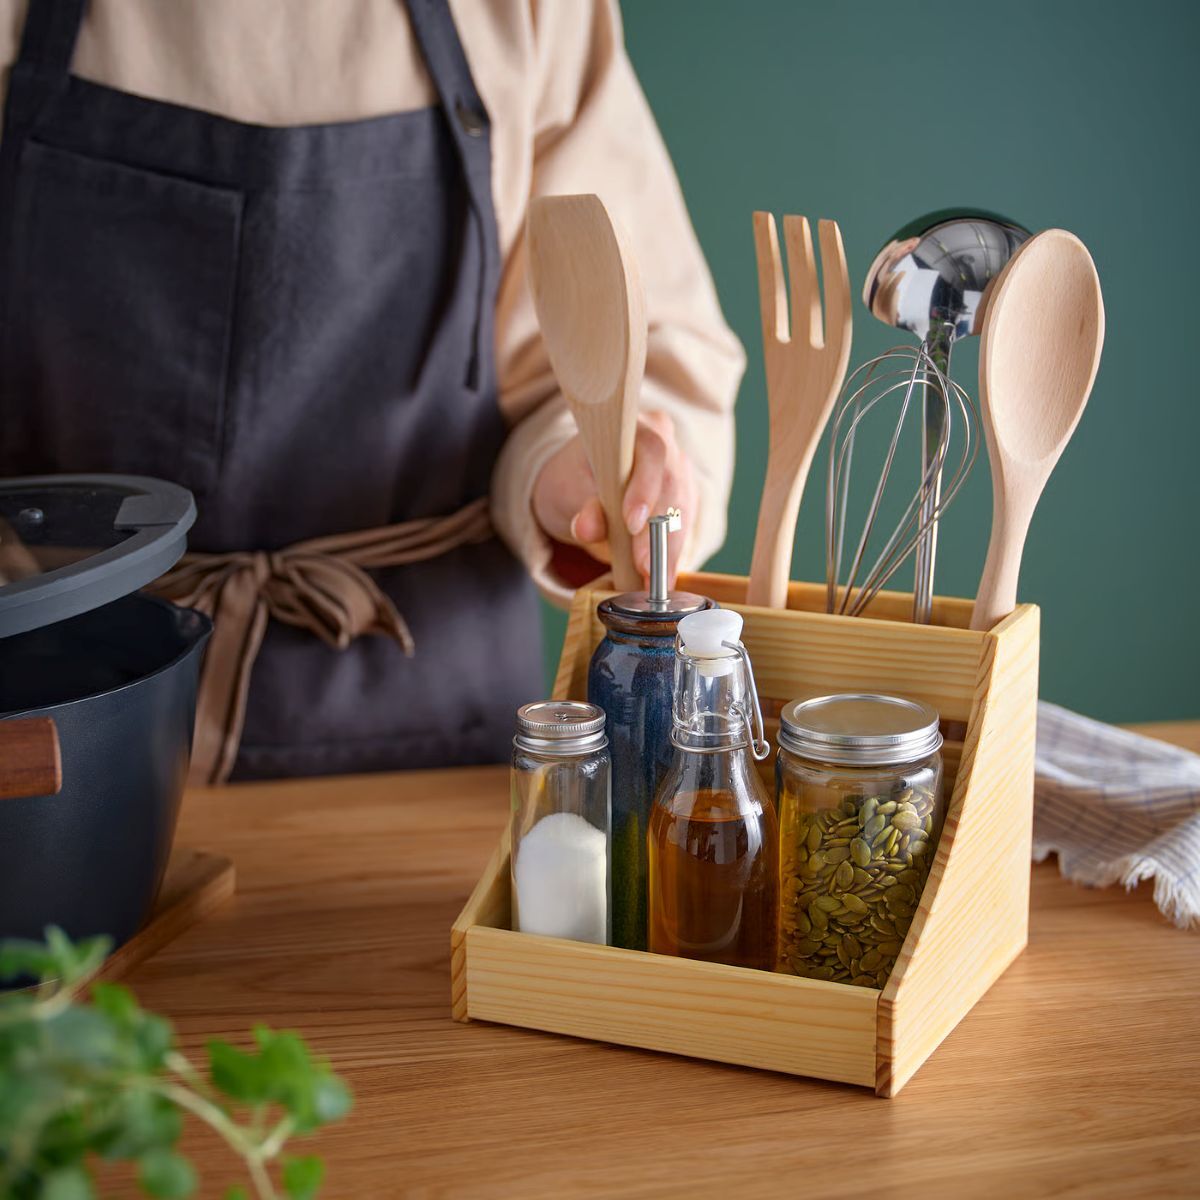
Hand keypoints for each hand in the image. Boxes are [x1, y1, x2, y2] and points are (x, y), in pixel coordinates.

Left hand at [532, 411, 697, 584]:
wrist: (583, 482)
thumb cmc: (575, 478)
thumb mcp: (568, 490)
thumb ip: (581, 506)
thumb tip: (587, 527)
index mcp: (634, 427)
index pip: (650, 451)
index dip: (644, 487)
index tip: (631, 523)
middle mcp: (664, 442)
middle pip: (671, 486)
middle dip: (657, 532)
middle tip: (644, 569)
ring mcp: (679, 469)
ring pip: (683, 510)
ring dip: (669, 550)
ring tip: (654, 581)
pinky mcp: (686, 496)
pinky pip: (686, 526)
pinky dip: (673, 553)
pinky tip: (663, 576)